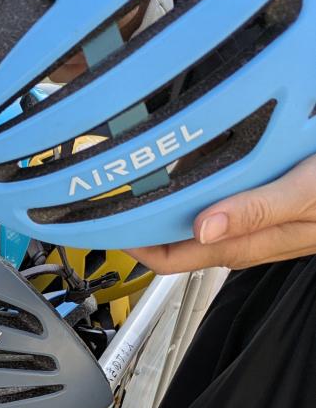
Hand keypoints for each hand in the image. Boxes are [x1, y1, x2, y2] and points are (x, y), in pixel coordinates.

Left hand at [130, 154, 315, 273]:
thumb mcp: (304, 197)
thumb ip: (256, 212)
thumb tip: (203, 228)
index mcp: (240, 245)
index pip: (169, 258)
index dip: (134, 241)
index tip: (111, 219)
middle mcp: (238, 237)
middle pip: (174, 231)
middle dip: (150, 206)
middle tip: (130, 173)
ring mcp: (247, 221)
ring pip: (194, 208)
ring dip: (178, 184)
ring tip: (165, 154)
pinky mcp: (259, 203)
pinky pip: (219, 191)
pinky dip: (207, 171)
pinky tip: (209, 149)